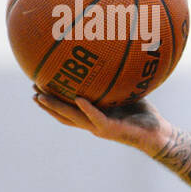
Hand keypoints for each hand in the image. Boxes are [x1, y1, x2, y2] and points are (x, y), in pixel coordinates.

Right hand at [33, 87, 171, 156]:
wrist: (159, 134)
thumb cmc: (143, 114)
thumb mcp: (127, 94)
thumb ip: (117, 81)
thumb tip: (113, 57)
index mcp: (93, 115)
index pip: (67, 108)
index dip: (51, 100)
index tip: (38, 86)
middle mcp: (92, 123)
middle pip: (63, 114)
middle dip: (46, 103)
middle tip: (31, 90)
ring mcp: (100, 127)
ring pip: (72, 118)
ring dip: (56, 107)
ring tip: (41, 97)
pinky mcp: (111, 129)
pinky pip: (97, 117)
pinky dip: (87, 109)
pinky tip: (78, 99)